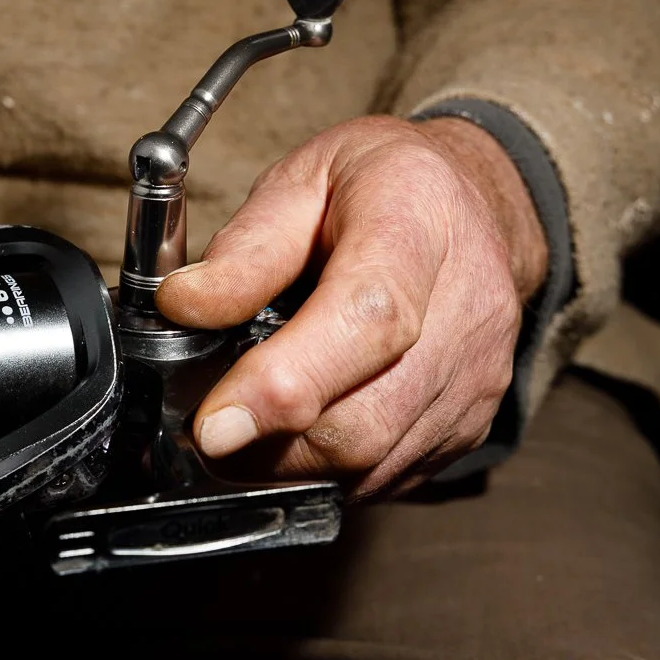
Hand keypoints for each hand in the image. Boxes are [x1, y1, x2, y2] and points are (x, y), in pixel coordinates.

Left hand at [156, 115, 547, 498]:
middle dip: (268, 442)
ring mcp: (475, 378)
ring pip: (371, 463)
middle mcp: (466, 310)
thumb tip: (183, 307)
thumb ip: (244, 249)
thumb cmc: (374, 189)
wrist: (469, 206)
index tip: (214, 425)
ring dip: (292, 461)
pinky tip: (307, 422)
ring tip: (257, 414)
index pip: (365, 320)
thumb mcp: (300, 182)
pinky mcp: (470, 426)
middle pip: (364, 419)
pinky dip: (330, 468)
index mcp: (415, 224)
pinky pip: (386, 476)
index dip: (284, 384)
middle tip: (212, 420)